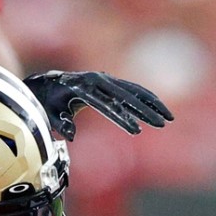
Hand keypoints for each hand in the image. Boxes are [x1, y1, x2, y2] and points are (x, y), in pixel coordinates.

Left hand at [23, 71, 173, 140]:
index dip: (122, 118)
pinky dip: (147, 97)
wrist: (47, 84)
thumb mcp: (49, 115)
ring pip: (135, 90)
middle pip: (127, 96)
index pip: (107, 106)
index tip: (136, 131)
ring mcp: (106, 79)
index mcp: (83, 88)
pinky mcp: (111, 81)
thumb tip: (70, 135)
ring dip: (153, 103)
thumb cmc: (47, 103)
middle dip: (146, 111)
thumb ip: (60, 123)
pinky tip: (160, 108)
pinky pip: (133, 88)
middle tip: (161, 124)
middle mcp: (98, 80)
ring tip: (168, 118)